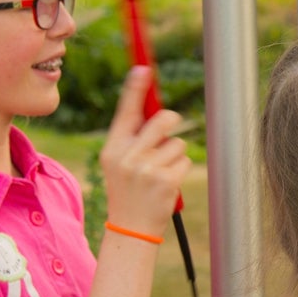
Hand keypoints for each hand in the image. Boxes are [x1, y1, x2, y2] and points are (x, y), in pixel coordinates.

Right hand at [99, 67, 191, 236]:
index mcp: (113, 148)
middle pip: (162, 120)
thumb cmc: (127, 190)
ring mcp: (147, 169)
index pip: (126, 112)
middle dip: (171, 121)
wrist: (130, 228)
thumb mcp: (118, 162)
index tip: (144, 68)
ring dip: (174, 155)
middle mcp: (128, 156)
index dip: (136, 88)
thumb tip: (154, 109)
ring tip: (160, 172)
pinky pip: (184, 161)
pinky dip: (180, 170)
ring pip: (177, 143)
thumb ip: (132, 138)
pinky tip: (167, 183)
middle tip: (170, 127)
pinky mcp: (166, 180)